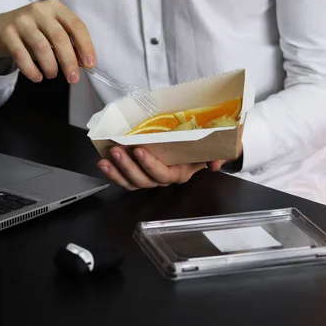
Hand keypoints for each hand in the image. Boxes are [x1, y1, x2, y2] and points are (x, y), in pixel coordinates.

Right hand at [0, 0, 95, 83]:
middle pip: (59, 38)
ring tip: (52, 75)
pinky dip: (31, 70)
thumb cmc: (33, 31)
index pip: (76, 25)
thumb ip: (68, 44)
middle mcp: (38, 10)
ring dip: (50, 66)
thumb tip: (84, 63)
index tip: (90, 64)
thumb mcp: (52, 31)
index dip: (85, 46)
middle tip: (73, 78)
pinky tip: (37, 77)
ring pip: (41, 47)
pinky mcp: (7, 33)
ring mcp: (21, 20)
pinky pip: (21, 55)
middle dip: (69, 61)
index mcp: (55, 8)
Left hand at [97, 146, 227, 190]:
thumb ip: (221, 155)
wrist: (206, 144)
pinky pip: (125, 178)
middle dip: (128, 167)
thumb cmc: (210, 145)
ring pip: (132, 182)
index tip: (139, 151)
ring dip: (117, 172)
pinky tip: (104, 163)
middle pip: (144, 180)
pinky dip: (113, 173)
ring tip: (106, 160)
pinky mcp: (140, 171)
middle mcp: (164, 177)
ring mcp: (150, 175)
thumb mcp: (221, 147)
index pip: (164, 174)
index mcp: (181, 173)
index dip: (150, 165)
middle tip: (117, 151)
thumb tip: (215, 165)